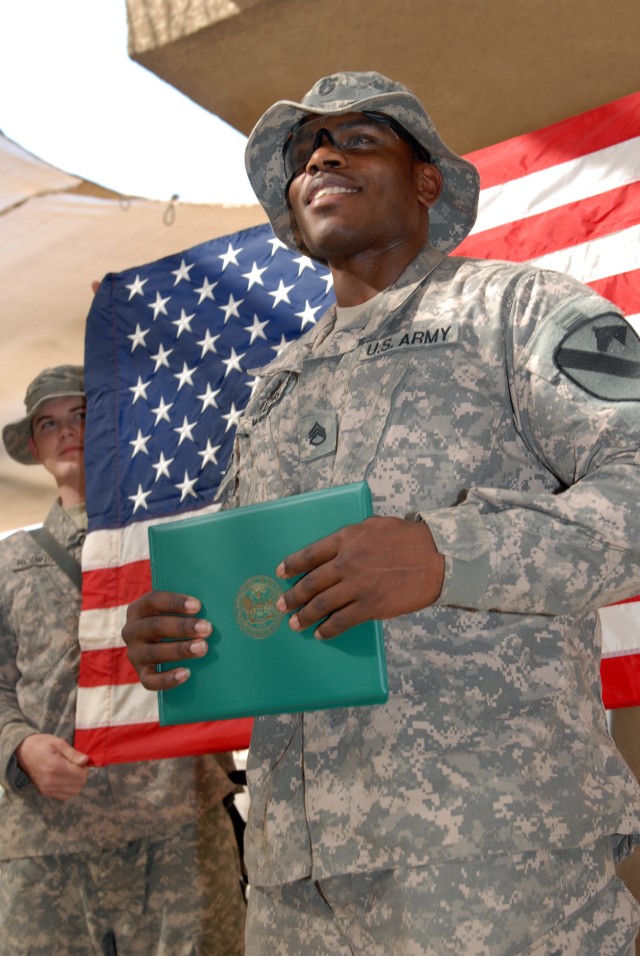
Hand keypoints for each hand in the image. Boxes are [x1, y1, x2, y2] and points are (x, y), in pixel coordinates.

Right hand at [16, 734, 89, 800]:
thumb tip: (86, 761)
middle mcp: (51, 781)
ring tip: (71, 771)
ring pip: (74, 792)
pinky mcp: (44, 792)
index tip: (81, 760)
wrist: (23, 751)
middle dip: (82, 774)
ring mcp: (47, 788)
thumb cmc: (41, 744)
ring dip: (77, 782)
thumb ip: (73, 753)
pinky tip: (66, 778)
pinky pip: (65, 796)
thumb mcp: (58, 742)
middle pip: (79, 784)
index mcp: (55, 767)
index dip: (85, 767)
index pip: (81, 775)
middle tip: (77, 764)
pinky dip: (69, 788)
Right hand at [122, 590, 211, 690]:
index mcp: (138, 609)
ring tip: (203, 647)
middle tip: (207, 628)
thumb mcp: (176, 610)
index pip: (153, 600)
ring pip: (154, 652)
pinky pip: (150, 680)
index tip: (197, 606)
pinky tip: (186, 673)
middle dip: (183, 627)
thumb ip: (190, 604)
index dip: (175, 602)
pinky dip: (168, 679)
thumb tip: (217, 598)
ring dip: (180, 649)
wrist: (165, 648)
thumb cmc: (177, 621)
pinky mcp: (141, 674)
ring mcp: (135, 654)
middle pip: (155, 626)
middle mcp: (132, 631)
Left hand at [275, 515, 444, 638]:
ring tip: (295, 624)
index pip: (310, 554)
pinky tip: (321, 633)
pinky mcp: (371, 606)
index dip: (292, 565)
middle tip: (281, 604)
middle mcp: (347, 562)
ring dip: (305, 616)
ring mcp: (358, 586)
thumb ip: (353, 537)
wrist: (437, 557)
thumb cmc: (409, 539)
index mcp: (347, 539)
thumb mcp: (375, 526)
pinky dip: (328, 629)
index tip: (280, 573)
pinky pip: (342, 621)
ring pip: (322, 604)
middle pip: (311, 582)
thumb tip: (336, 549)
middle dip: (293, 596)